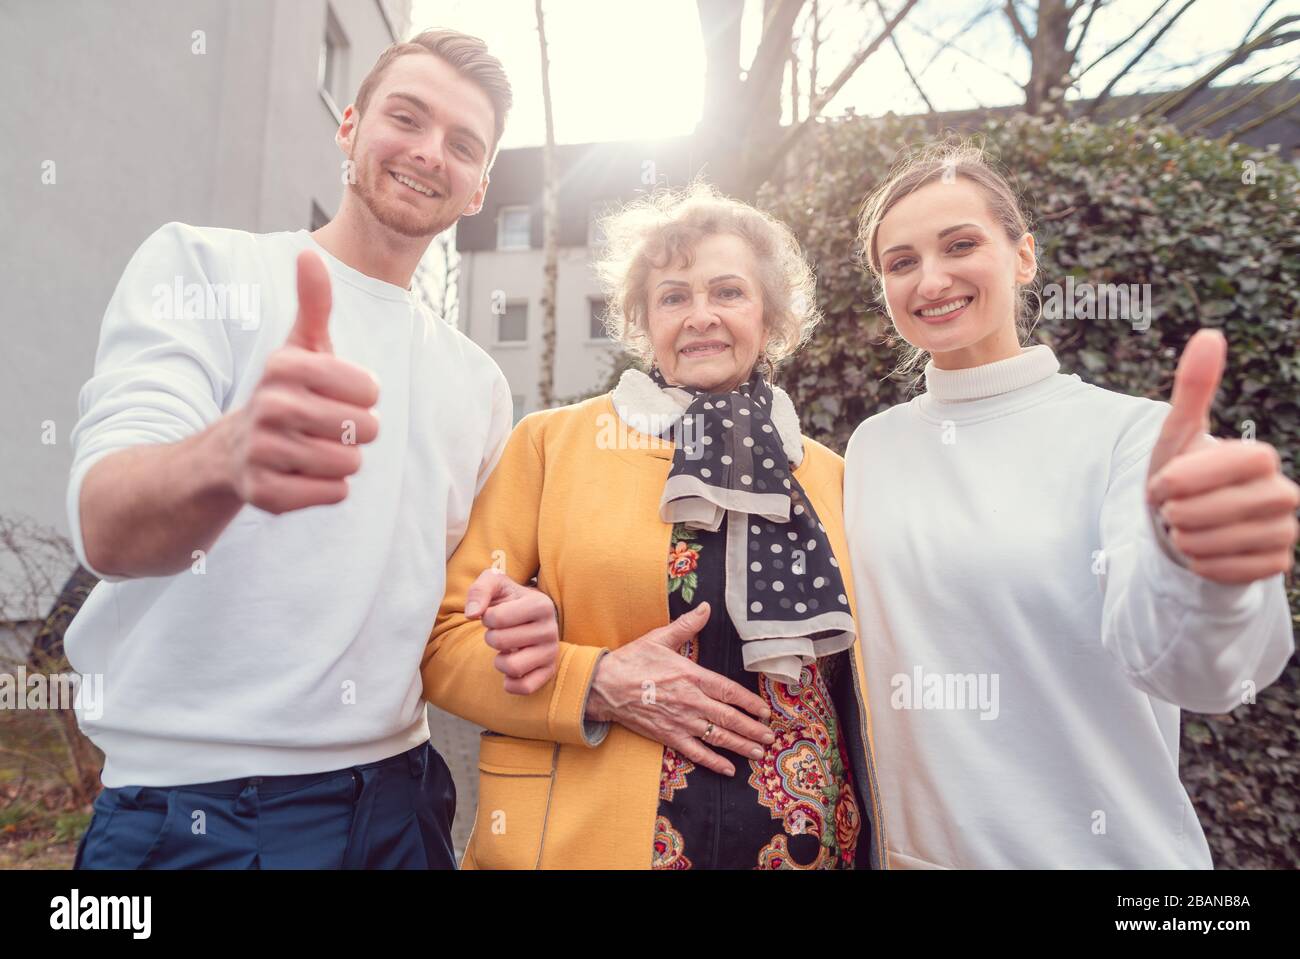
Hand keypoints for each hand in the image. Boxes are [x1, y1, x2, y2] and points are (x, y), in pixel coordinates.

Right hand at [225, 250, 380, 513]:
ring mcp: (262, 452)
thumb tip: (309, 253)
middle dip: (357, 431)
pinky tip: (303, 475)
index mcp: (283, 367)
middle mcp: (269, 406)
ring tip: (314, 449)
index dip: (364, 396)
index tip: (339, 394)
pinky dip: (328, 488)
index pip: (369, 389)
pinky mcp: (264, 494)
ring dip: (343, 460)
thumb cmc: (285, 394)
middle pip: (365, 428)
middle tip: (327, 427)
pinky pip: (333, 493)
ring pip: (350, 463)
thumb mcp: (300, 348)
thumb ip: (313, 304)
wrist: (231, 452)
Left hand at [467, 569, 560, 694]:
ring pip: (513, 667)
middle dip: (491, 637)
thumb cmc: (509, 598)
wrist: (529, 614)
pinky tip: (510, 669)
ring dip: (499, 660)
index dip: (486, 617)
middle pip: (500, 642)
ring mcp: (551, 652)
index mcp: (541, 605)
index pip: (496, 618)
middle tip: (499, 632)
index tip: (494, 614)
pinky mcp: (549, 671)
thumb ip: (479, 591)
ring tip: (505, 650)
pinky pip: (525, 687)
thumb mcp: (494, 582)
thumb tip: (472, 614)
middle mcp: (550, 629)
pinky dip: (510, 683)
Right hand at [584, 602, 775, 776]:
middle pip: (729, 718)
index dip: (749, 702)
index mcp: (692, 675)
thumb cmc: (632, 660)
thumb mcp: (660, 638)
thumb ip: (687, 625)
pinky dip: (713, 762)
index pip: (729, 691)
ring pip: (717, 737)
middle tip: (770, 737)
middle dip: (752, 728)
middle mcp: (691, 701)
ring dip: (740, 746)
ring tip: (758, 752)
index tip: (764, 711)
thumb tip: (706, 607)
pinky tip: (728, 769)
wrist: (603, 685)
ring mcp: (680, 721)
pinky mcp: (668, 736)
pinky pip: (695, 752)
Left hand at [1146, 329, 1299, 583]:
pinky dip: (1202, 564)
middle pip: (1227, 506)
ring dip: (1186, 539)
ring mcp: (1285, 532)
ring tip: (1181, 530)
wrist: (1183, 531)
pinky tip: (1197, 554)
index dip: (1194, 475)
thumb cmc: (1181, 479)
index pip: (1245, 459)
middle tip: (1170, 511)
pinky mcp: (1276, 565)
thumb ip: (1194, 387)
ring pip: (1225, 541)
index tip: (1164, 483)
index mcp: (1261, 459)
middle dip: (1181, 511)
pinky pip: (1231, 570)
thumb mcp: (1178, 435)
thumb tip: (1209, 334)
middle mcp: (1283, 494)